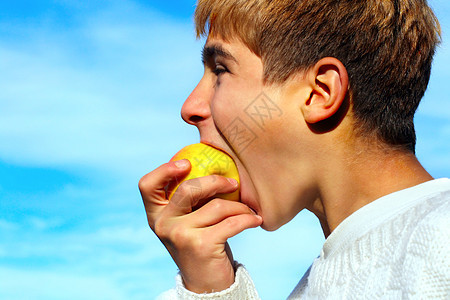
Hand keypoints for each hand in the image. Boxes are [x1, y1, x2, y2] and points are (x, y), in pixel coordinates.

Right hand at [139, 159, 261, 292]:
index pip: (147, 186)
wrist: (206, 284)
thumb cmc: (200, 244)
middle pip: (189, 189)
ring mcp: (180, 235)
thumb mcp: (187, 221)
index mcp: (157, 215)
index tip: (186, 163)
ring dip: (239, 206)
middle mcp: (163, 225)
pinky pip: (231, 222)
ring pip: (217, 206)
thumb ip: (189, 200)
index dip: (164, 170)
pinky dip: (247, 219)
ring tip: (248, 210)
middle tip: (233, 183)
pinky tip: (255, 220)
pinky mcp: (200, 245)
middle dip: (216, 182)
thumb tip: (213, 166)